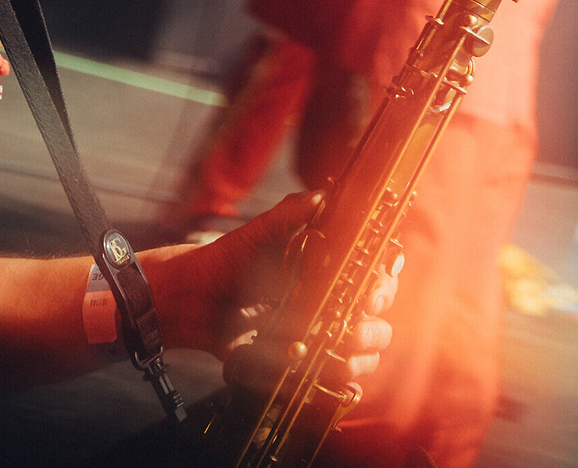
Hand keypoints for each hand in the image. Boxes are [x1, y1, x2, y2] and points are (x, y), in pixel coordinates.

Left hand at [144, 193, 397, 381]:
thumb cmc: (229, 260)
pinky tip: (325, 373)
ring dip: (357, 355)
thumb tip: (322, 196)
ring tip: (331, 350)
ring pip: (367, 351)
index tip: (368, 293)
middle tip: (349, 327)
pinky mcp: (307, 363)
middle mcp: (335, 300)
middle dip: (370, 325)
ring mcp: (323, 334)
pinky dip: (339, 380)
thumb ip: (290, 214)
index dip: (383, 284)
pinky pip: (340, 380)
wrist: (194, 299)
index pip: (380, 273)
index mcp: (333, 266)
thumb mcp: (258, 232)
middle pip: (380, 317)